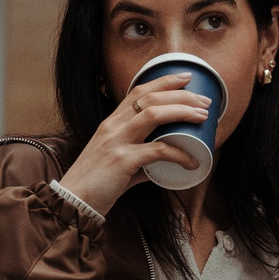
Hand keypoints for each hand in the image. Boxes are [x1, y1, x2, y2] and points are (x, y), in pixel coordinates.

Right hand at [56, 72, 214, 214]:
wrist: (73, 201)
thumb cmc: (96, 183)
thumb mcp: (117, 163)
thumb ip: (140, 160)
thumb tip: (163, 164)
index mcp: (111, 123)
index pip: (138, 91)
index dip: (163, 81)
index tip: (185, 77)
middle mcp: (113, 127)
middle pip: (151, 98)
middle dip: (181, 95)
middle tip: (205, 100)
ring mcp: (117, 142)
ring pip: (154, 115)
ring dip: (182, 112)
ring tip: (203, 117)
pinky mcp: (122, 161)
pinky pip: (158, 150)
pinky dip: (179, 154)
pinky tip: (193, 161)